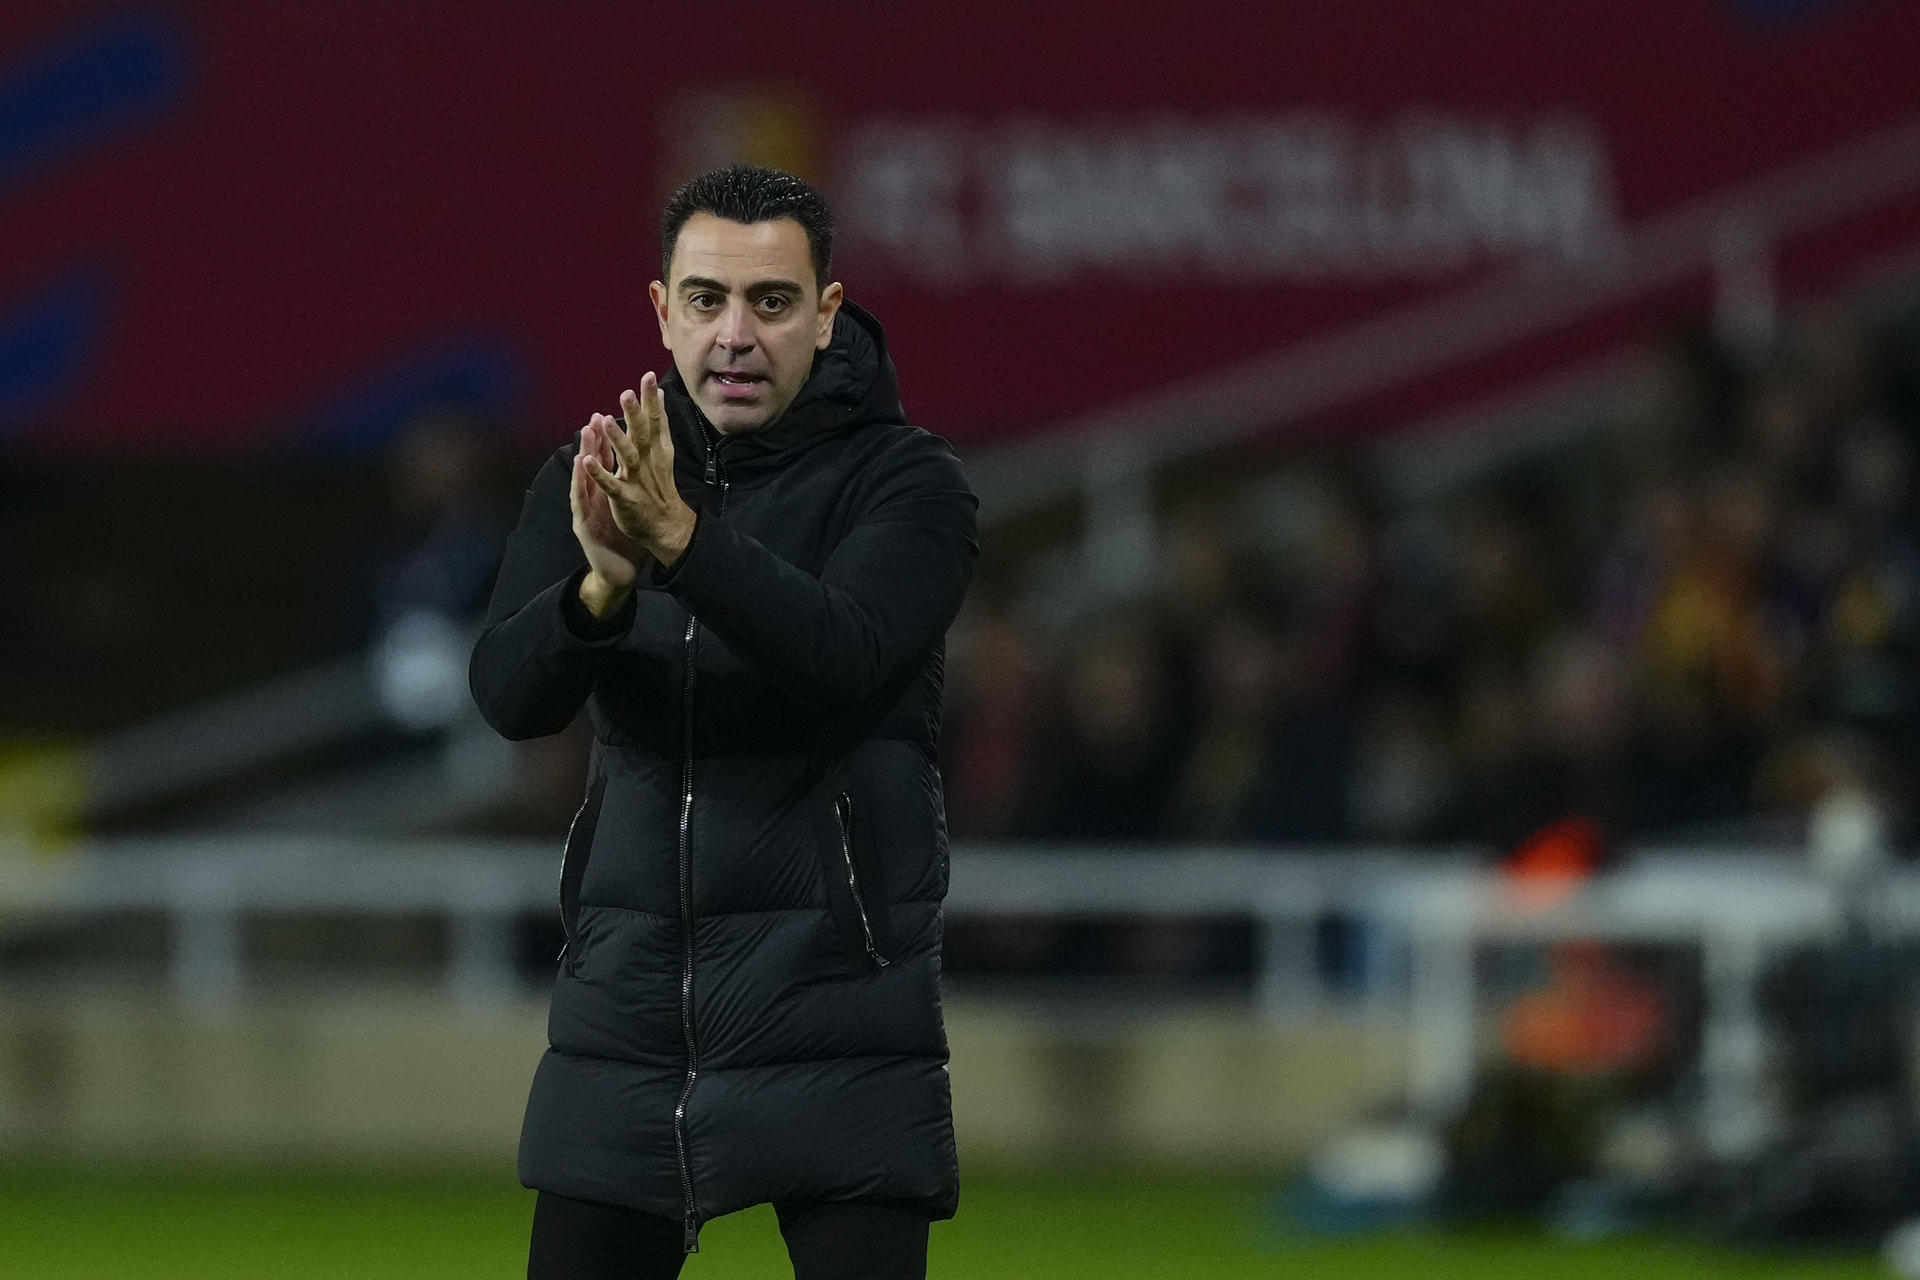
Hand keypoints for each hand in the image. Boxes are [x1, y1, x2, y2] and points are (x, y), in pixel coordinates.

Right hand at [569, 411, 642, 616]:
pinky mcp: (584, 524)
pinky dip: (581, 481)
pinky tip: (581, 464)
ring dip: (586, 452)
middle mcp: (595, 497)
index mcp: (609, 491)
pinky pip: (582, 499)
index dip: (611, 439)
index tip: (615, 416)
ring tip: (588, 431)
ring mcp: (587, 509)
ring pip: (585, 476)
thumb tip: (641, 470)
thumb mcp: (630, 509)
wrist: (619, 572)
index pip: (610, 461)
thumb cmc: (625, 540)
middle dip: (596, 439)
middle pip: (596, 464)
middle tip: (597, 414)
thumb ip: (630, 488)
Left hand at [581, 372, 698, 568]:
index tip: (647, 377)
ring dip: (616, 439)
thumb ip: (660, 423)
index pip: (655, 420)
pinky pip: (611, 484)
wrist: (667, 525)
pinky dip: (600, 473)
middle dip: (634, 414)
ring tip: (606, 421)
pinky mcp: (625, 497)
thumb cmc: (661, 485)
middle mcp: (648, 461)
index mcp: (656, 450)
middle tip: (627, 393)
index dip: (651, 399)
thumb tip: (660, 395)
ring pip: (626, 457)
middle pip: (642, 434)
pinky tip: (589, 461)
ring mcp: (636, 479)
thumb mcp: (664, 452)